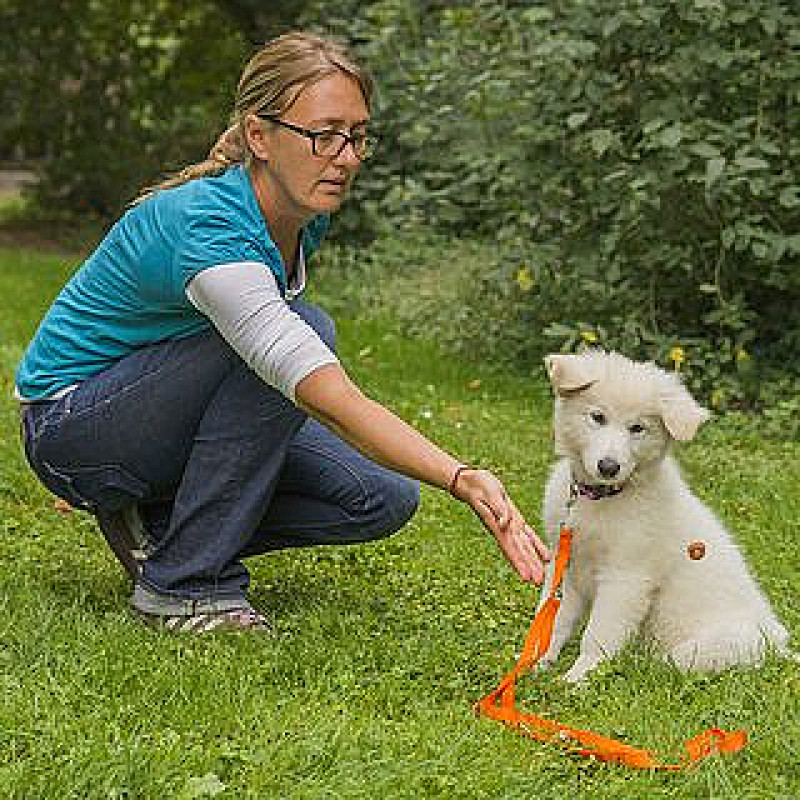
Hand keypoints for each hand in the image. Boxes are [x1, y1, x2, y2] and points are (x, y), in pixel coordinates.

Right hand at [452, 468, 549, 582]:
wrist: (471, 482)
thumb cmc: (478, 486)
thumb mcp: (489, 493)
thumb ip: (498, 508)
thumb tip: (504, 523)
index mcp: (497, 524)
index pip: (510, 546)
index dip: (519, 561)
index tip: (525, 575)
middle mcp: (504, 528)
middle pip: (518, 550)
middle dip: (527, 566)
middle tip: (537, 581)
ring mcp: (509, 525)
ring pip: (523, 546)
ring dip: (531, 560)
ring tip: (539, 575)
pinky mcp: (513, 519)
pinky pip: (526, 535)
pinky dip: (535, 545)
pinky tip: (542, 554)